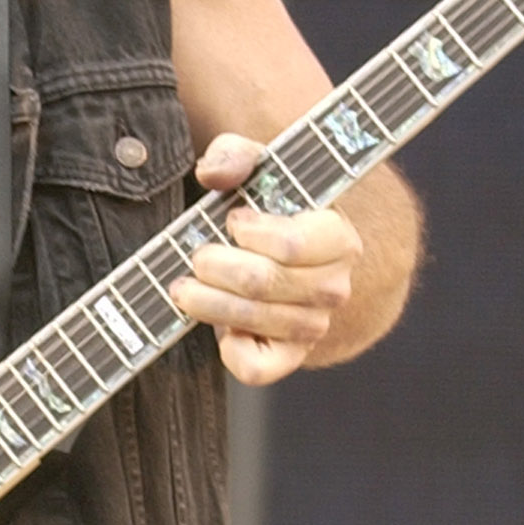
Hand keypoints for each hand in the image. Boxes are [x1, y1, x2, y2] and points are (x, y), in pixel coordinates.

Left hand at [170, 133, 362, 383]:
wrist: (284, 257)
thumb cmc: (269, 209)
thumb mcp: (257, 169)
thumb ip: (235, 156)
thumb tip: (213, 173)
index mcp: (338, 239)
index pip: (291, 246)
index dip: (250, 234)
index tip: (233, 220)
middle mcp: (334, 287)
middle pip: (263, 283)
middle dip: (215, 267)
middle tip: (197, 256)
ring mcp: (314, 326)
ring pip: (254, 321)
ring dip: (208, 302)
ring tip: (185, 287)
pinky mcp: (289, 356)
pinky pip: (257, 368)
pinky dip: (231, 351)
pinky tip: (223, 328)